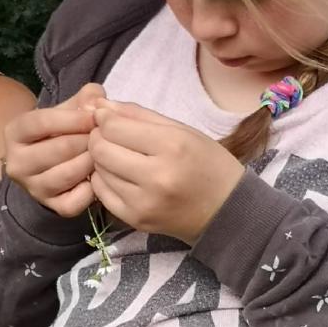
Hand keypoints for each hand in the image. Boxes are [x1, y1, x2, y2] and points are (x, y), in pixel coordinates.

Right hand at [4, 83, 105, 216]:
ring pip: (68, 174)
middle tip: (108, 138)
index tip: (96, 117)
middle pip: (59, 148)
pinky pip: (76, 200)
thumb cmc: (68, 130)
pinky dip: (94, 189)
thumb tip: (97, 102)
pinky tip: (100, 177)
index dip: (73, 119)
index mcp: (15, 132)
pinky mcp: (52, 206)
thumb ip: (85, 98)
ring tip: (106, 155)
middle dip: (89, 141)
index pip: (41, 122)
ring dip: (93, 163)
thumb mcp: (72, 109)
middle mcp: (16, 162)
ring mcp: (32, 187)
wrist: (60, 163)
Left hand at [88, 99, 244, 244]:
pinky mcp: (137, 220)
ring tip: (122, 158)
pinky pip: (102, 194)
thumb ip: (141, 115)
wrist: (228, 211)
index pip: (115, 127)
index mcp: (173, 146)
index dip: (106, 119)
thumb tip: (99, 106)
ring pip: (99, 171)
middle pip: (101, 149)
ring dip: (103, 160)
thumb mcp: (184, 131)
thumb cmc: (209, 164)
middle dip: (99, 138)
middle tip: (112, 138)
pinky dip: (105, 181)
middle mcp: (157, 176)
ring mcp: (145, 202)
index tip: (111, 120)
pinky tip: (122, 177)